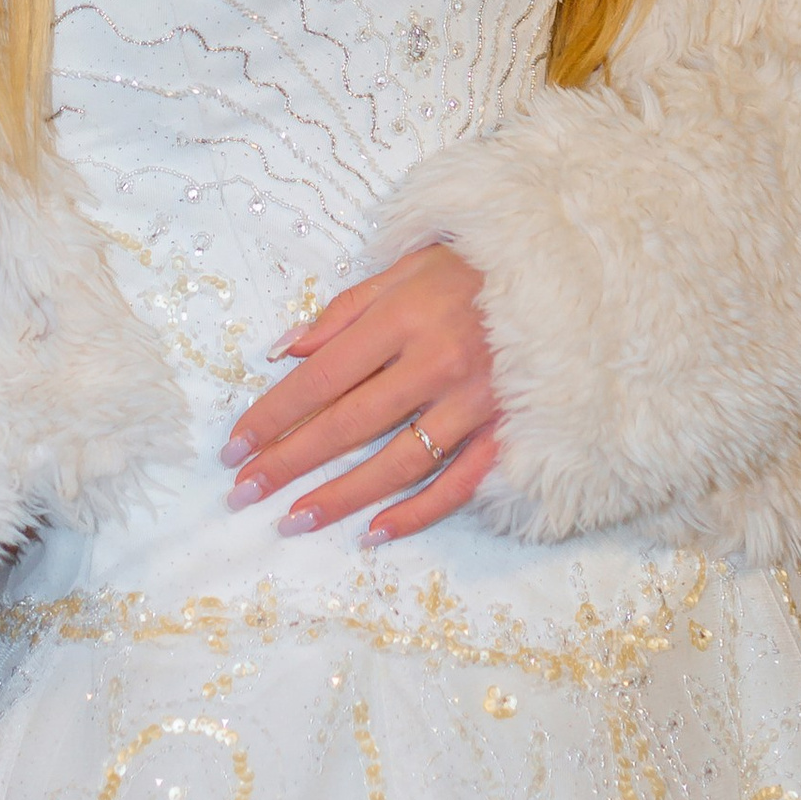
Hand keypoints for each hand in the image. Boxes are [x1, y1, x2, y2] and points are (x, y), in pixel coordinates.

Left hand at [221, 243, 498, 544]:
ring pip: (396, 463)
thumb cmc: (476, 267)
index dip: (274, 414)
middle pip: (349, 424)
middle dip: (289, 461)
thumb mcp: (408, 267)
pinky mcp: (506, 432)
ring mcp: (475, 404)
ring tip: (292, 520)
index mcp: (405, 317)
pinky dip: (416, 513)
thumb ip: (345, 310)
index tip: (234, 445)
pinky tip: (374, 532)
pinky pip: (456, 484)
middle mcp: (436, 364)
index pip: (322, 377)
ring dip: (340, 497)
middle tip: (242, 492)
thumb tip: (284, 351)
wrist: (565, 277)